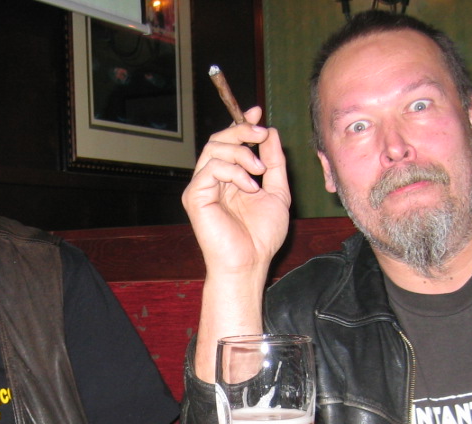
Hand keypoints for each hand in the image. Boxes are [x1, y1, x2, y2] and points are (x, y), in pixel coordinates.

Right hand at [181, 106, 290, 279]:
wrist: (250, 262)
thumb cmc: (261, 236)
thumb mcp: (277, 192)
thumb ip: (273, 163)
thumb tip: (270, 134)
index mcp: (229, 178)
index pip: (229, 142)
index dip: (241, 123)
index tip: (257, 111)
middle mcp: (212, 180)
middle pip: (218, 139)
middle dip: (241, 131)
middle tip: (260, 133)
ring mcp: (201, 188)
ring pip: (213, 149)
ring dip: (241, 153)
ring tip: (259, 172)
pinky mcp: (195, 197)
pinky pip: (210, 168)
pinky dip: (234, 171)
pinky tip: (249, 187)